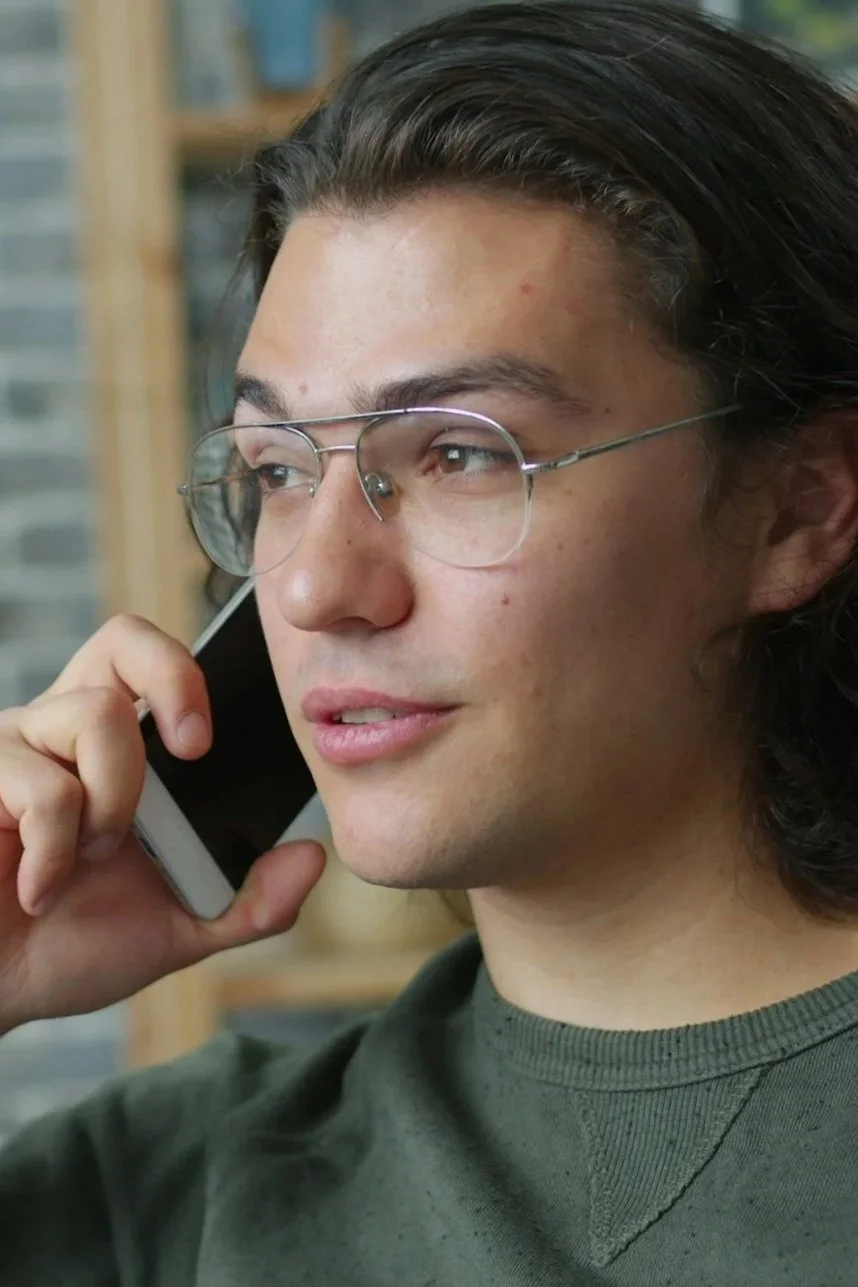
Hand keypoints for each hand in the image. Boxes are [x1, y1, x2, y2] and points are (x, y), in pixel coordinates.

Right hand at [0, 614, 324, 1034]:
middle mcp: (66, 729)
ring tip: (93, 859)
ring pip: (96, 714)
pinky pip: (41, 786)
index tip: (210, 743)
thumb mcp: (179, 929)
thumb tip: (313, 855)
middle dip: (173, 678)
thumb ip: (251, 901)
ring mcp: (17, 746)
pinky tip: (39, 890)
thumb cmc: (71, 946)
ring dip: (113, 801)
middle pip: (124, 637)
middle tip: (195, 750)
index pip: (155, 662)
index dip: (190, 673)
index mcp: (117, 749)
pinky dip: (55, 853)